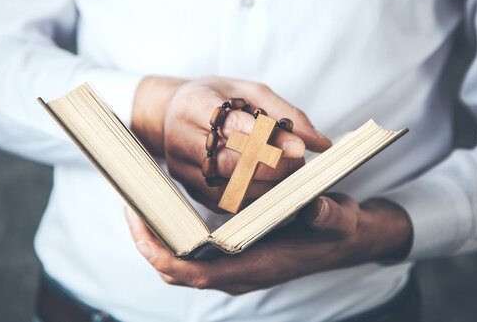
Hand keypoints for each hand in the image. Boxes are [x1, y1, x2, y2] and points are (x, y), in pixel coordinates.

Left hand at [125, 194, 412, 294]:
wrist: (344, 238)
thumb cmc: (338, 228)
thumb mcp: (338, 217)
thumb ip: (327, 213)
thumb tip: (314, 206)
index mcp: (257, 266)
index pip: (194, 273)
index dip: (159, 251)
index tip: (138, 220)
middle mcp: (239, 272)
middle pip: (176, 271)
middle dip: (147, 242)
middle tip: (131, 204)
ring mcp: (235, 267)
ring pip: (181, 265)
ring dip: (157, 239)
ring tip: (142, 205)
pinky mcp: (236, 256)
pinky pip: (192, 255)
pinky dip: (173, 237)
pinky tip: (168, 210)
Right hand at [132, 76, 331, 211]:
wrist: (169, 114)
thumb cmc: (215, 99)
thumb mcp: (248, 92)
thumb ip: (285, 114)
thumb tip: (322, 144)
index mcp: (193, 105)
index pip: (232, 125)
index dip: (267, 138)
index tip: (299, 148)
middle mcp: (181, 138)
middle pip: (230, 162)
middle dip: (271, 167)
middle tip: (298, 164)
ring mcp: (182, 168)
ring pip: (228, 188)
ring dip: (267, 186)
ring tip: (289, 176)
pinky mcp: (190, 190)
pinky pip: (226, 203)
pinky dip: (255, 199)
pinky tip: (273, 189)